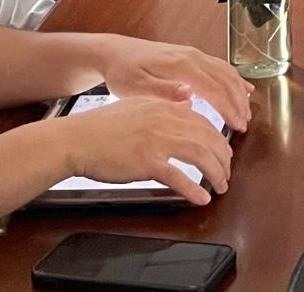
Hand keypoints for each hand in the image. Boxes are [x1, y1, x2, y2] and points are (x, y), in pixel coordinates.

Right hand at [54, 93, 235, 205]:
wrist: (76, 139)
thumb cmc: (101, 127)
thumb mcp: (137, 105)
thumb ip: (163, 105)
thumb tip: (186, 105)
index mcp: (165, 107)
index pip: (203, 122)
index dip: (219, 139)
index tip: (224, 153)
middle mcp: (165, 120)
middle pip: (208, 138)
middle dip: (223, 158)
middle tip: (226, 173)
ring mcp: (157, 141)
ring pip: (200, 155)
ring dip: (215, 173)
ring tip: (220, 186)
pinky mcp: (146, 161)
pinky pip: (178, 177)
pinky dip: (193, 189)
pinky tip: (201, 198)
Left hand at [91, 34, 254, 131]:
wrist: (115, 52)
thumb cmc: (123, 72)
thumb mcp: (135, 87)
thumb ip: (162, 91)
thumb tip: (190, 94)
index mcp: (180, 66)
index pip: (214, 88)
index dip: (228, 108)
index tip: (237, 126)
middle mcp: (191, 56)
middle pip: (225, 79)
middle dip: (238, 102)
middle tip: (245, 125)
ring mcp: (193, 54)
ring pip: (226, 71)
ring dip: (239, 91)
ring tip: (245, 112)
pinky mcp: (191, 55)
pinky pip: (220, 66)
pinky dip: (234, 78)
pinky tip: (243, 88)